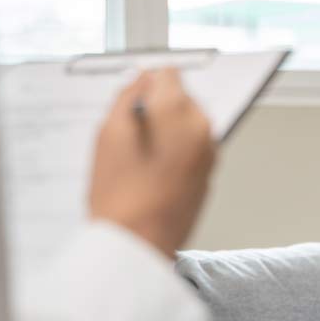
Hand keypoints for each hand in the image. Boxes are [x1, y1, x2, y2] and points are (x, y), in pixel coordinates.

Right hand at [89, 68, 216, 257]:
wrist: (138, 247)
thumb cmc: (120, 196)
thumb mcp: (109, 134)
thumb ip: (127, 96)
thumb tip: (141, 78)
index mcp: (181, 112)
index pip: (169, 74)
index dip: (146, 82)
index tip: (131, 97)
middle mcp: (204, 129)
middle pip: (181, 99)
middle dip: (157, 109)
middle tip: (128, 135)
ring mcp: (210, 155)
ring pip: (186, 125)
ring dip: (165, 132)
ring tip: (137, 159)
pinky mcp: (208, 176)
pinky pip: (190, 150)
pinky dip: (173, 153)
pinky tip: (149, 174)